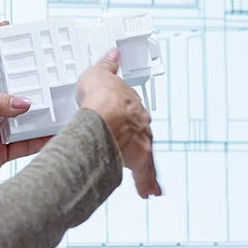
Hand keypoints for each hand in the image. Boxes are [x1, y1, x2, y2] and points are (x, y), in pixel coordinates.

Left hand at [0, 28, 48, 200]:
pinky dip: (41, 138)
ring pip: (23, 115)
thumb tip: (24, 102)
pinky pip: (28, 141)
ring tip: (57, 101)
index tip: (2, 29)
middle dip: (26, 78)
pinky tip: (55, 133)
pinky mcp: (4, 149)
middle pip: (10, 88)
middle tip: (45, 67)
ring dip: (38, 111)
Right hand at [75, 48, 162, 197]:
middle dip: (137, 144)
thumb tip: (113, 54)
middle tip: (132, 152)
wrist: (104, 114)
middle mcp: (141, 125)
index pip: (134, 112)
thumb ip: (106, 66)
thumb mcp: (98, 73)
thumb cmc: (100, 96)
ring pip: (146, 156)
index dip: (129, 118)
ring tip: (148, 180)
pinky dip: (147, 184)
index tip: (126, 123)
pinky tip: (149, 193)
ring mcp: (141, 143)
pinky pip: (145, 175)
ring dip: (146, 167)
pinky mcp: (139, 160)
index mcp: (133, 105)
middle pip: (141, 135)